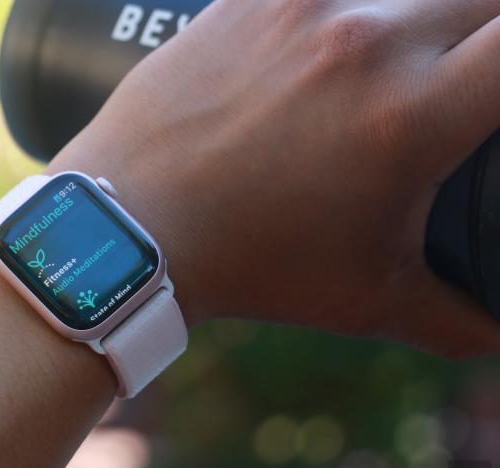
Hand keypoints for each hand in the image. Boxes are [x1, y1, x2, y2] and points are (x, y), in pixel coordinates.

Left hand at [49, 0, 499, 356]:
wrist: (132, 224)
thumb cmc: (247, 264)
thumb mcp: (366, 299)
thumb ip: (458, 318)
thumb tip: (497, 329)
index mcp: (411, 114)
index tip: (495, 98)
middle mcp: (365, 40)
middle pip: (475, 0)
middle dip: (481, 39)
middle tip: (455, 83)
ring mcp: (304, 6)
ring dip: (417, 18)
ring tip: (389, 68)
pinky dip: (347, 7)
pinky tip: (330, 51)